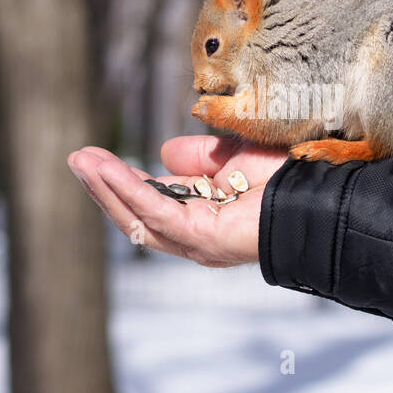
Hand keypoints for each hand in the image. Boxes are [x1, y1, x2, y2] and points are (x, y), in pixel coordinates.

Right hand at [68, 136, 288, 266]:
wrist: (316, 191)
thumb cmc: (284, 177)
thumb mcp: (231, 158)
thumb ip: (199, 157)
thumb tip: (163, 152)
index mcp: (201, 215)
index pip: (151, 202)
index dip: (122, 181)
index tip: (95, 158)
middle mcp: (194, 234)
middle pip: (135, 214)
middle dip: (104, 186)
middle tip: (76, 158)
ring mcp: (196, 240)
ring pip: (137, 216)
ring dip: (106, 187)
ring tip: (81, 161)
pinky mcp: (200, 238)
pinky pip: (155, 213)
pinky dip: (127, 190)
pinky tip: (105, 170)